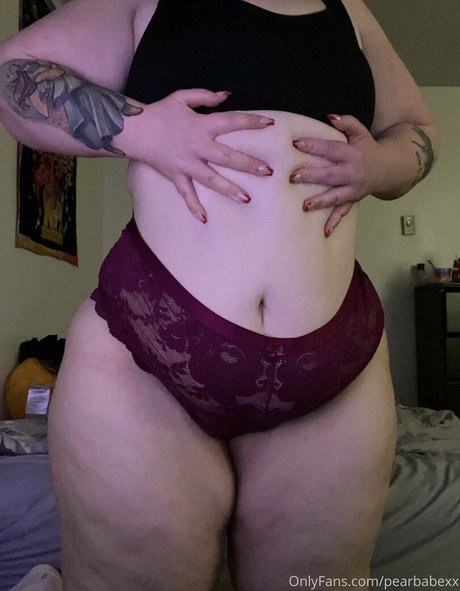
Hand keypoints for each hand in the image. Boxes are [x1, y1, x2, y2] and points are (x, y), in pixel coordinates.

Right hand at [127, 89, 274, 222]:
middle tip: (268, 172)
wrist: (133, 129)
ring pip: (211, 179)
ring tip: (247, 199)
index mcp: (201, 125)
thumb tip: (228, 94)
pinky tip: (205, 219)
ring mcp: (186, 164)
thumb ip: (205, 96)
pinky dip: (194, 207)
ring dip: (229, 189)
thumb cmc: (159, 112)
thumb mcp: (181, 97)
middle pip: (226, 157)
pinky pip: (186, 194)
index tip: (270, 124)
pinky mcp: (175, 176)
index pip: (231, 121)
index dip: (251, 121)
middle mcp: (196, 146)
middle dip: (248, 164)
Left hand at [290, 114, 382, 236]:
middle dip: (311, 176)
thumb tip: (330, 116)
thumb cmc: (368, 149)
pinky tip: (325, 233)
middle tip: (292, 177)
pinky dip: (334, 223)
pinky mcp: (353, 200)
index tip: (296, 143)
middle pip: (329, 174)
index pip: (330, 149)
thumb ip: (347, 123)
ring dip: (320, 201)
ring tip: (305, 206)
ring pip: (335, 196)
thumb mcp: (360, 133)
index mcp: (352, 153)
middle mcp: (352, 172)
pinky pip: (343, 212)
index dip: (314, 145)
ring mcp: (353, 189)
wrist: (389, 169)